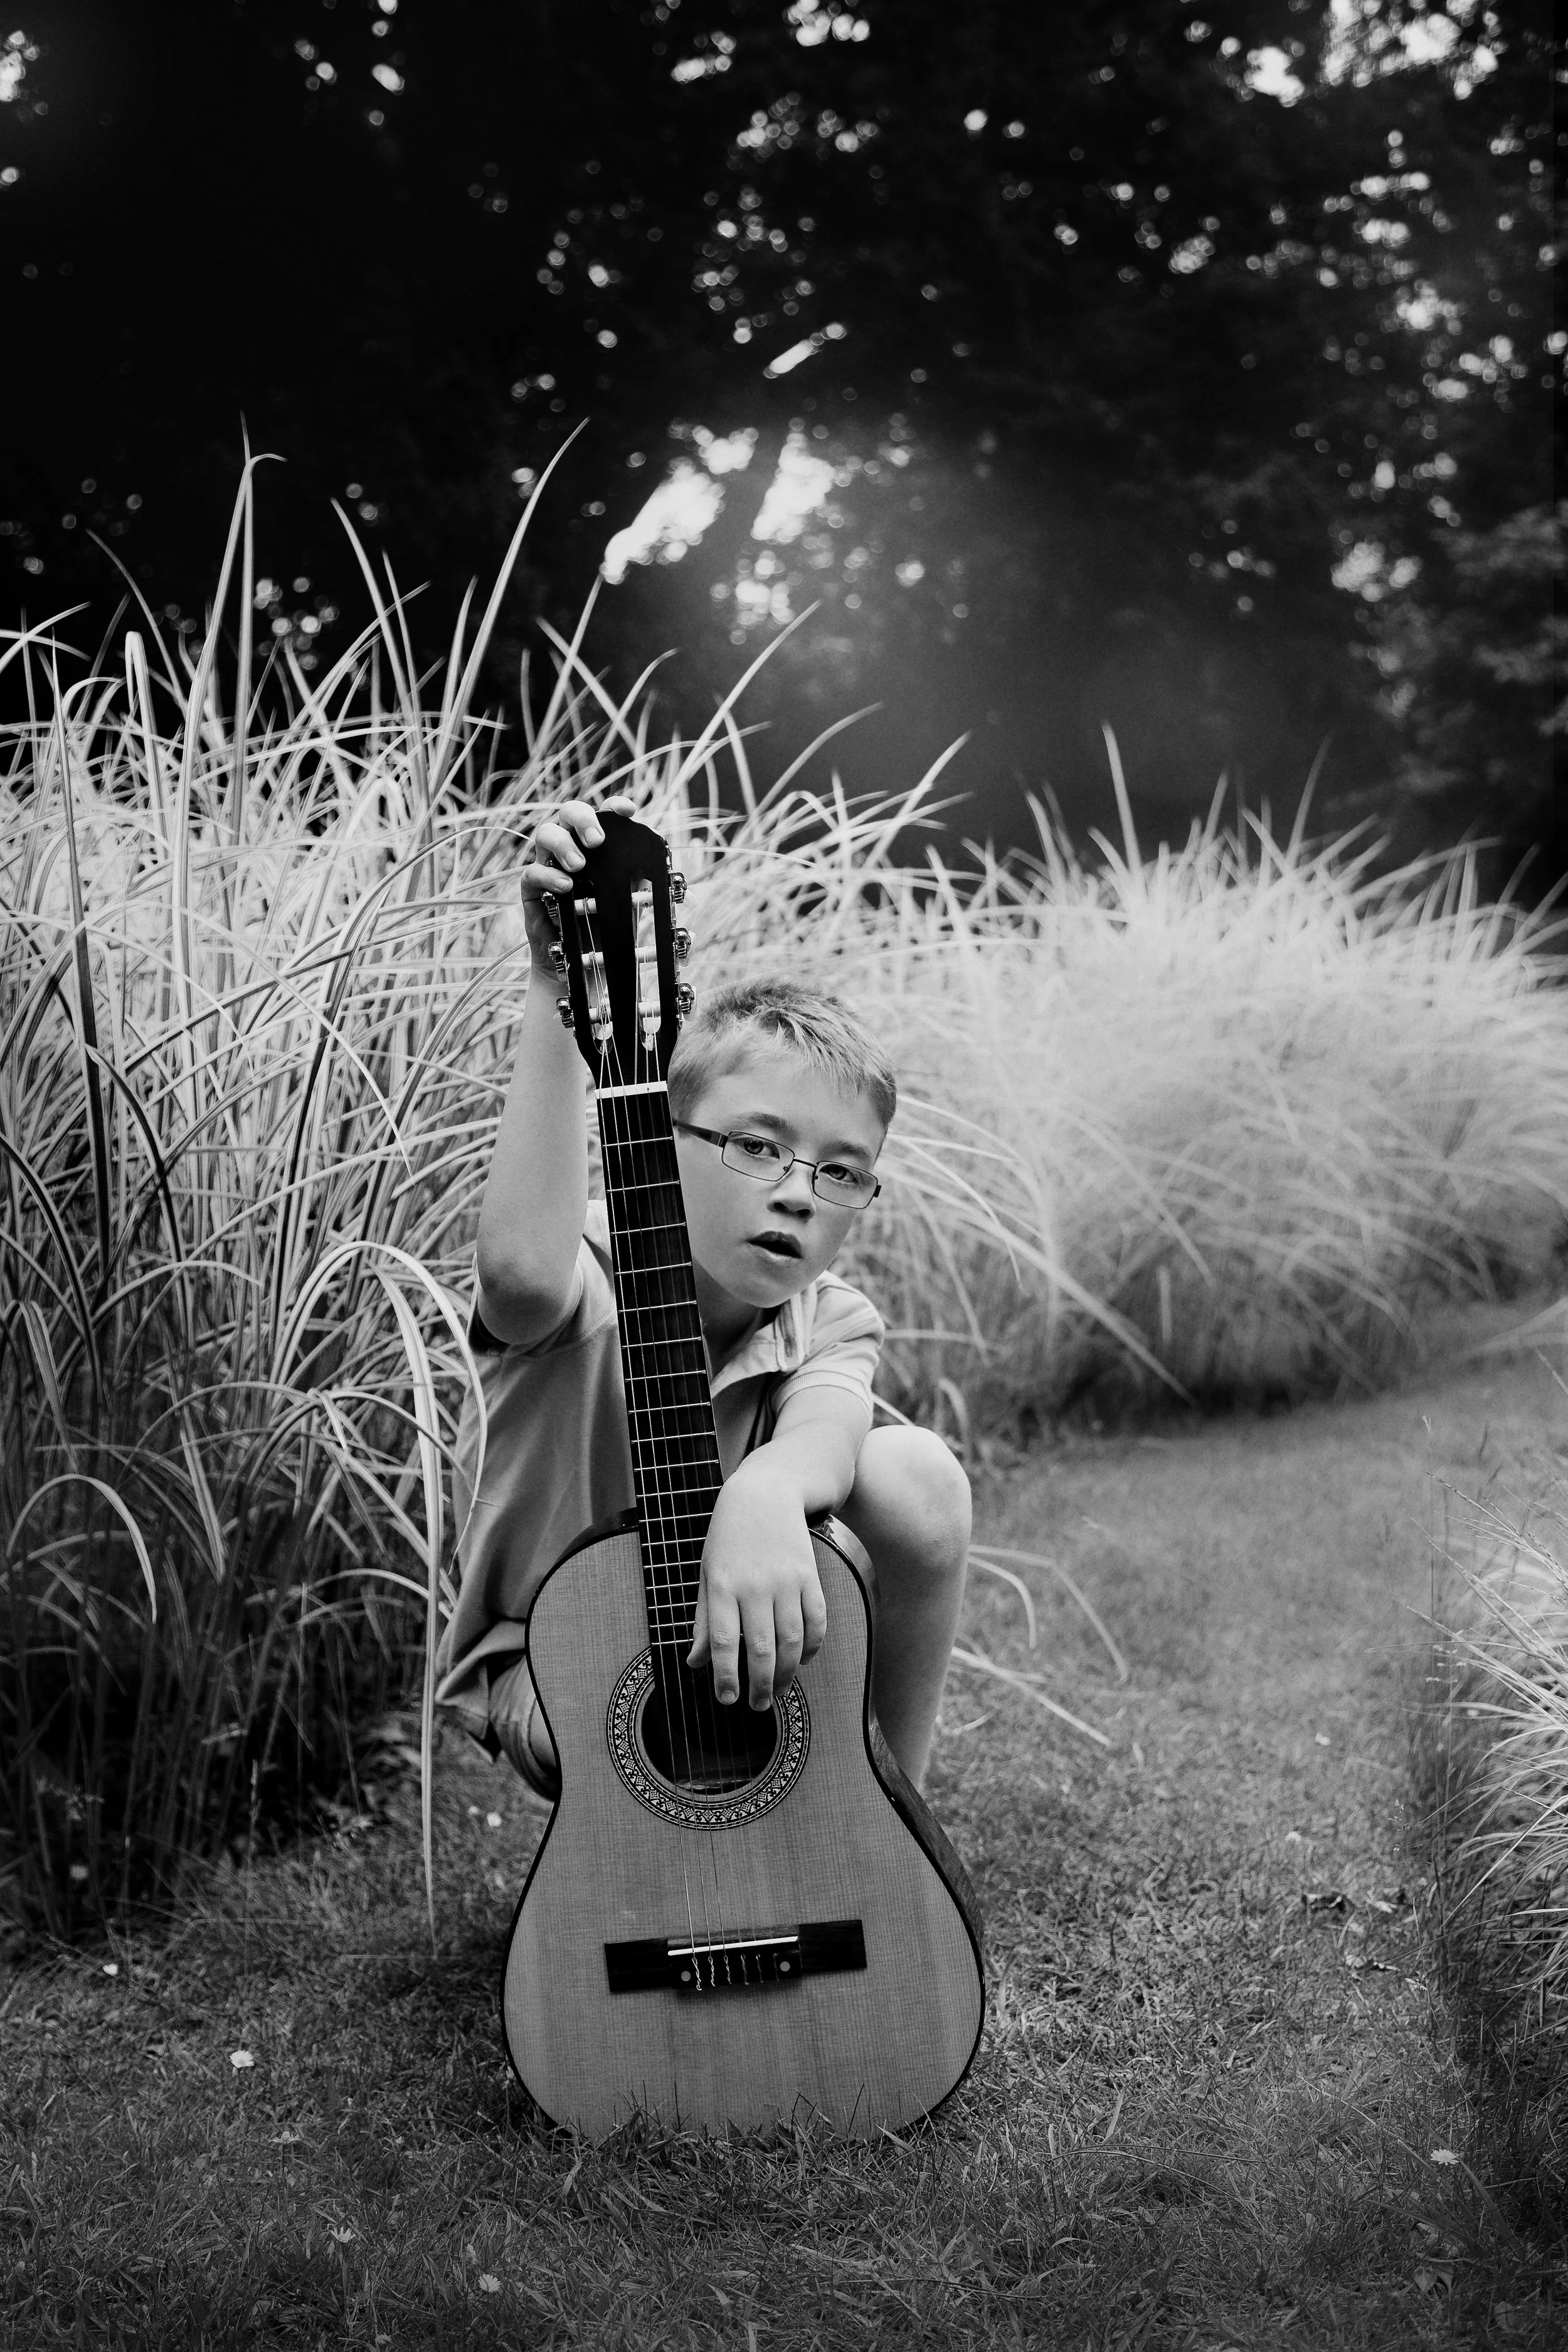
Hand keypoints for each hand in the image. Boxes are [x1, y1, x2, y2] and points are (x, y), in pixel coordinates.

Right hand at [519, 794, 634, 965]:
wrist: (585, 971)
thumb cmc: (610, 932)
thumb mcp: (634, 909)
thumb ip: (651, 894)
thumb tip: (685, 894)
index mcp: (601, 847)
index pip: (604, 815)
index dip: (614, 807)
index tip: (628, 812)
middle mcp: (574, 848)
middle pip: (569, 812)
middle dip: (583, 818)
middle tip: (596, 841)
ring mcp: (551, 865)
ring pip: (545, 834)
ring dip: (562, 844)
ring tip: (579, 866)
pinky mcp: (533, 890)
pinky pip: (531, 872)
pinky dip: (547, 875)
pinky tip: (565, 887)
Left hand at [687, 1457, 828, 1710]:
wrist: (765, 1494)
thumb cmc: (728, 1537)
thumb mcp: (707, 1573)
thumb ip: (704, 1620)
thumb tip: (696, 1662)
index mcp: (722, 1584)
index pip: (725, 1641)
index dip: (726, 1676)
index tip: (727, 1699)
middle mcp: (755, 1585)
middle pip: (762, 1648)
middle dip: (760, 1685)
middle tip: (758, 1705)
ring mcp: (786, 1580)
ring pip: (792, 1640)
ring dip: (787, 1673)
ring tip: (778, 1691)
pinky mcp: (810, 1576)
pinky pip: (817, 1619)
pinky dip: (813, 1646)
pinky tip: (802, 1660)